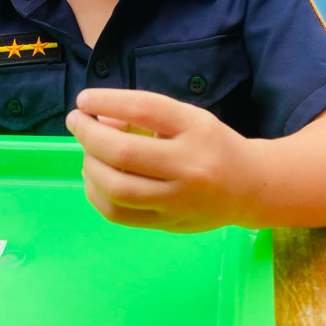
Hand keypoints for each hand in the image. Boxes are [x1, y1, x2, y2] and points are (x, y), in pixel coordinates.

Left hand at [65, 88, 258, 232]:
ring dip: (90, 165)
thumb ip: (145, 115)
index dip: (108, 101)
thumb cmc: (212, 145)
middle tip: (76, 122)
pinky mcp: (167, 225)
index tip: (84, 100)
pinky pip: (118, 214)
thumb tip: (98, 117)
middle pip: (123, 152)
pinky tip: (95, 178)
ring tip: (88, 152)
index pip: (144, 109)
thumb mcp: (188, 118)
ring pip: (116, 188)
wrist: (250, 187)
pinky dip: (96, 193)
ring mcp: (178, 200)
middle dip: (88, 135)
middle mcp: (189, 166)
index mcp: (196, 129)